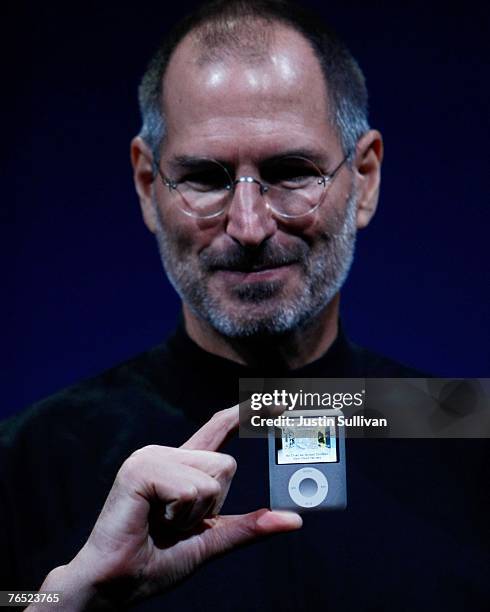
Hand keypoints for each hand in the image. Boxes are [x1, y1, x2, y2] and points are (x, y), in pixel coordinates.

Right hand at [35, 406, 301, 609]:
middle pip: (227, 463)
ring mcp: (152, 456)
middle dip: (214, 505)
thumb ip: (249, 526)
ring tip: (163, 523)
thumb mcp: (212, 541)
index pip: (221, 426)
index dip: (251, 412)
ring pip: (213, 476)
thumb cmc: (157, 561)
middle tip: (177, 524)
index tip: (283, 403)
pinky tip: (153, 521)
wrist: (115, 586)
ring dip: (197, 513)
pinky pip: (191, 489)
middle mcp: (167, 453)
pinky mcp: (141, 468)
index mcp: (183, 465)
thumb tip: (295, 520)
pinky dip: (182, 515)